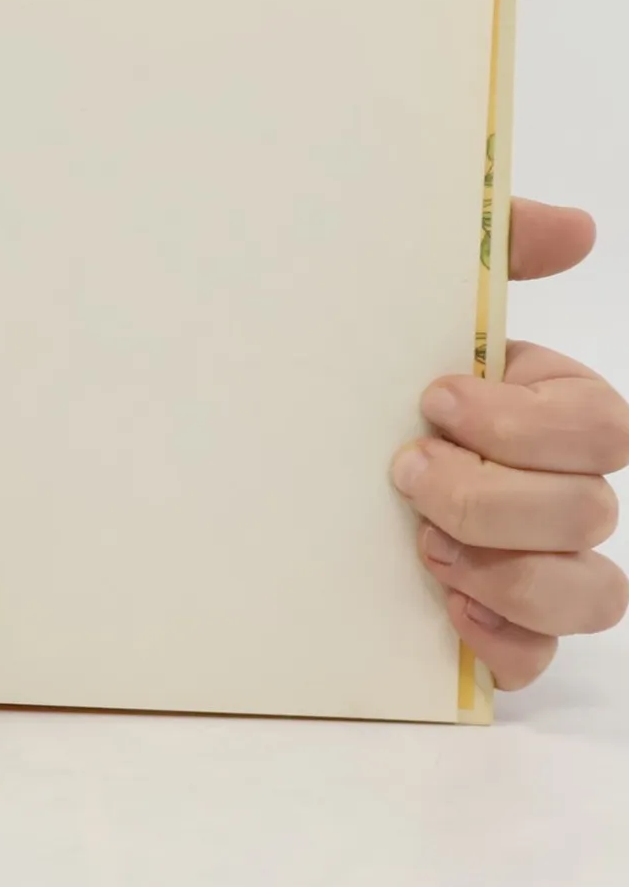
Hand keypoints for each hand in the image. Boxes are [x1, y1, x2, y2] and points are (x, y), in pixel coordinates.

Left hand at [392, 199, 628, 688]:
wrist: (288, 447)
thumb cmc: (369, 378)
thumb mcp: (416, 301)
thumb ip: (496, 249)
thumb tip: (579, 229)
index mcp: (556, 413)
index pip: (604, 429)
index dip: (524, 423)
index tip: (432, 401)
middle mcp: (561, 491)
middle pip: (591, 511)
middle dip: (491, 497)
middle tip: (404, 475)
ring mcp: (540, 565)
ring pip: (593, 593)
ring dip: (504, 572)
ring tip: (421, 546)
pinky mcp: (502, 628)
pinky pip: (540, 657)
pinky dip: (499, 640)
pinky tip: (442, 607)